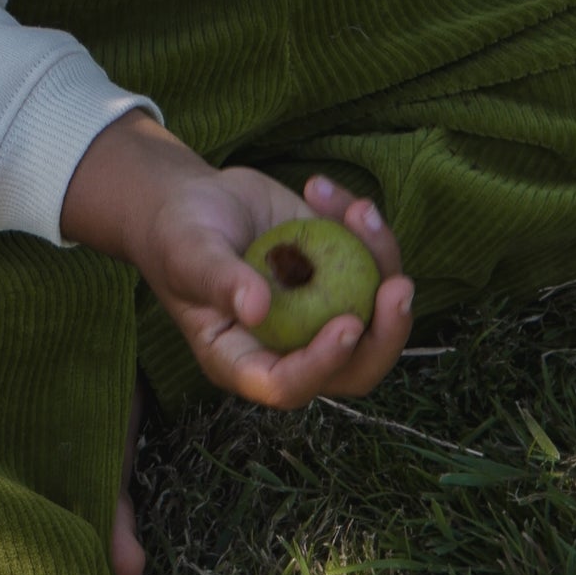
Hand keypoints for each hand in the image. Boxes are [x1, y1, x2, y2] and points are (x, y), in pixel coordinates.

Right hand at [59, 114, 413, 406]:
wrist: (193, 201)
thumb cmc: (177, 235)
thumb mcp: (189, 254)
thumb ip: (219, 281)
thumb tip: (256, 309)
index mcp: (244, 360)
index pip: (287, 384)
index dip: (322, 365)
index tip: (346, 325)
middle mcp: (289, 346)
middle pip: (353, 368)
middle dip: (386, 335)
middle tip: (398, 287)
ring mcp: (319, 312)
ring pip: (374, 312)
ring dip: (382, 261)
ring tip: (359, 209)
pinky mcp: (337, 273)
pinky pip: (369, 261)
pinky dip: (362, 226)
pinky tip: (321, 190)